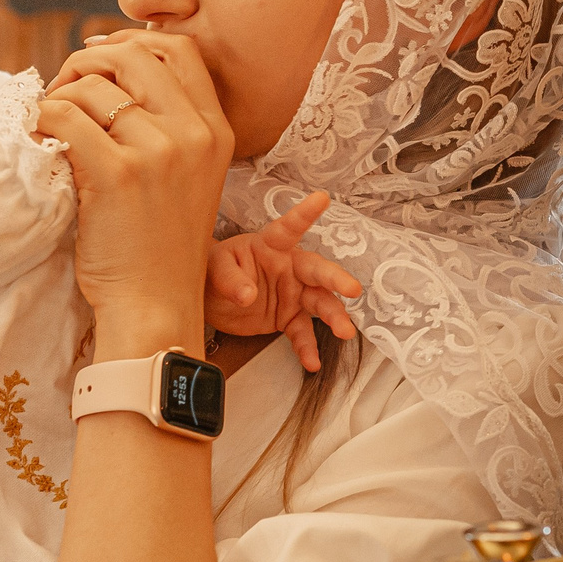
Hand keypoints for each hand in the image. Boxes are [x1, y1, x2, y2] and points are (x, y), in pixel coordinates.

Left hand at [42, 33, 233, 357]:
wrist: (155, 306)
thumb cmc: (158, 247)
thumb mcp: (187, 177)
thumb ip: (166, 126)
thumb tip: (104, 72)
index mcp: (216, 131)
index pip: (180, 50)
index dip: (132, 42)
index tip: (99, 60)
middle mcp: (194, 134)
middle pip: (135, 54)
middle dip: (88, 61)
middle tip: (64, 90)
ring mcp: (160, 151)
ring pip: (92, 86)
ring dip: (59, 99)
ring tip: (50, 129)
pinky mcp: (119, 172)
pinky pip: (65, 115)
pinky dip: (42, 121)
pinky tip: (40, 143)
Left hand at [207, 191, 362, 370]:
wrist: (209, 299)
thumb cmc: (214, 271)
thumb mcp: (215, 269)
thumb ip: (231, 279)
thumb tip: (248, 295)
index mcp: (271, 246)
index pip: (288, 228)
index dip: (304, 214)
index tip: (322, 198)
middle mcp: (288, 268)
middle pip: (317, 270)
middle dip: (336, 279)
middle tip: (353, 288)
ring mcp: (292, 293)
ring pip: (320, 302)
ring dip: (334, 316)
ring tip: (345, 332)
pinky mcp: (288, 317)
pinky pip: (302, 333)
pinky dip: (307, 348)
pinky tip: (312, 362)